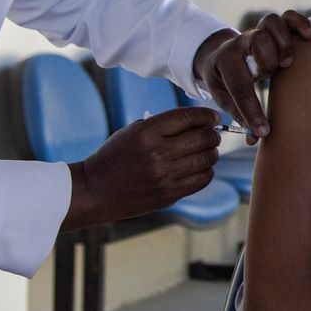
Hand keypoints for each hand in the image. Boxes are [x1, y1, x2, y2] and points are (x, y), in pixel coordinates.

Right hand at [64, 106, 221, 228]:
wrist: (96, 189)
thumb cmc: (115, 157)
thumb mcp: (133, 131)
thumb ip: (163, 125)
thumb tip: (199, 123)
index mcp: (147, 133)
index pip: (187, 117)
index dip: (206, 115)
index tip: (213, 117)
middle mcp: (158, 153)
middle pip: (201, 138)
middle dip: (213, 134)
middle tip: (213, 134)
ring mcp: (165, 176)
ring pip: (205, 159)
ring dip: (212, 152)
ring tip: (209, 150)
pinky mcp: (169, 194)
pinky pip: (201, 180)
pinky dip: (207, 171)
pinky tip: (202, 167)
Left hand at [192, 11, 310, 138]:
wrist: (218, 56)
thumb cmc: (224, 81)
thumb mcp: (225, 98)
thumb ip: (239, 116)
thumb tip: (254, 139)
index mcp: (225, 62)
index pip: (240, 85)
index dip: (253, 111)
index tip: (264, 131)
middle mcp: (241, 42)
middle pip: (259, 41)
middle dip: (269, 62)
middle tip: (272, 77)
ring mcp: (257, 31)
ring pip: (272, 23)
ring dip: (283, 44)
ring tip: (286, 64)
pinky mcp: (272, 27)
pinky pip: (287, 16)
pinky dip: (299, 23)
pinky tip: (309, 37)